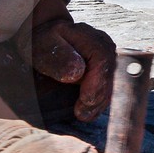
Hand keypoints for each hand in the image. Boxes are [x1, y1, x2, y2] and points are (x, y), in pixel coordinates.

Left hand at [23, 0, 115, 122]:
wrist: (46, 41)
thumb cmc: (43, 43)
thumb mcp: (43, 46)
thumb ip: (59, 56)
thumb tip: (77, 72)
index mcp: (89, 37)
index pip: (102, 61)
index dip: (97, 84)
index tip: (85, 101)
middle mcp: (104, 46)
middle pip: (109, 75)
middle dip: (97, 98)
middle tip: (82, 115)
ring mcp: (107, 59)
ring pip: (110, 84)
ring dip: (98, 103)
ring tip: (83, 115)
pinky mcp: (105, 70)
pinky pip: (106, 88)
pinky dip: (98, 102)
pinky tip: (87, 111)